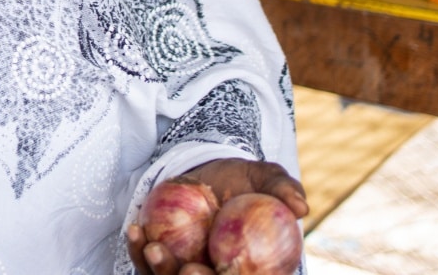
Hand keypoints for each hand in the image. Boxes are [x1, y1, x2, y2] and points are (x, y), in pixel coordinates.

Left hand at [125, 159, 306, 274]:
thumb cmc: (245, 181)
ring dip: (161, 272)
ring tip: (154, 248)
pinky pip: (146, 264)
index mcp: (249, 269)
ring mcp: (187, 271)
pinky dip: (137, 251)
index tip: (227, 272)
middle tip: (189, 270)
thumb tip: (302, 207)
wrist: (210, 173)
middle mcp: (216, 274)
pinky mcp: (161, 261)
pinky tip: (136, 232)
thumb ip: (283, 188)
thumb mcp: (266, 177)